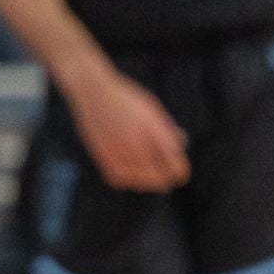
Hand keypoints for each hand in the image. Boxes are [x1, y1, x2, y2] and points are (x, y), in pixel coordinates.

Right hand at [67, 66, 189, 192]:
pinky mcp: (104, 157)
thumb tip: (179, 148)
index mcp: (155, 132)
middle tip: (161, 169)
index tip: (176, 167)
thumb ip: (167, 131)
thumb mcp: (153, 109)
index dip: (180, 170)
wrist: (93, 90)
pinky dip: (126, 176)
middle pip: (160, 180)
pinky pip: (122, 180)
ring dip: (145, 177)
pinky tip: (127, 164)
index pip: (176, 168)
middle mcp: (138, 144)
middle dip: (164, 176)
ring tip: (142, 163)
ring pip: (141, 182)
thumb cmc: (126, 98)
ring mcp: (120, 152)